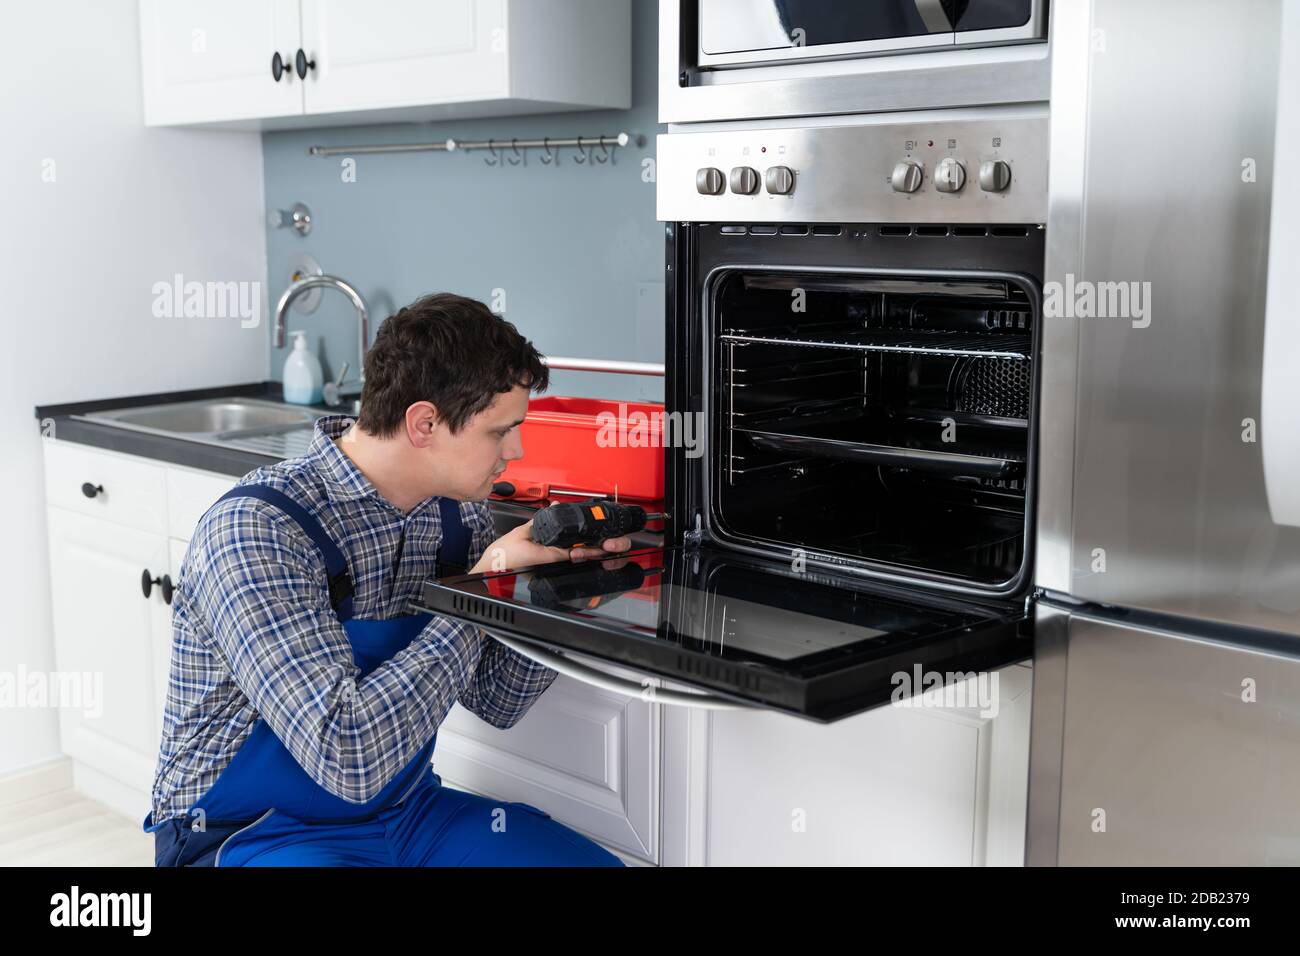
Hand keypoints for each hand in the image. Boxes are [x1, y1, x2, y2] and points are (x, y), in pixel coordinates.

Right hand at [469, 518, 631, 574]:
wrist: (489, 572)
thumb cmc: (501, 557)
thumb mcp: (521, 532)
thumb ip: (539, 521)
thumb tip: (553, 509)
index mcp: (548, 555)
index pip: (575, 553)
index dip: (591, 550)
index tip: (603, 548)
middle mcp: (549, 563)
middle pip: (574, 556)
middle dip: (587, 550)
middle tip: (602, 544)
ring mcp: (545, 567)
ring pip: (566, 557)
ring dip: (577, 550)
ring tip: (590, 545)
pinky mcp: (540, 568)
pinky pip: (556, 558)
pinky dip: (564, 551)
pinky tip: (569, 546)